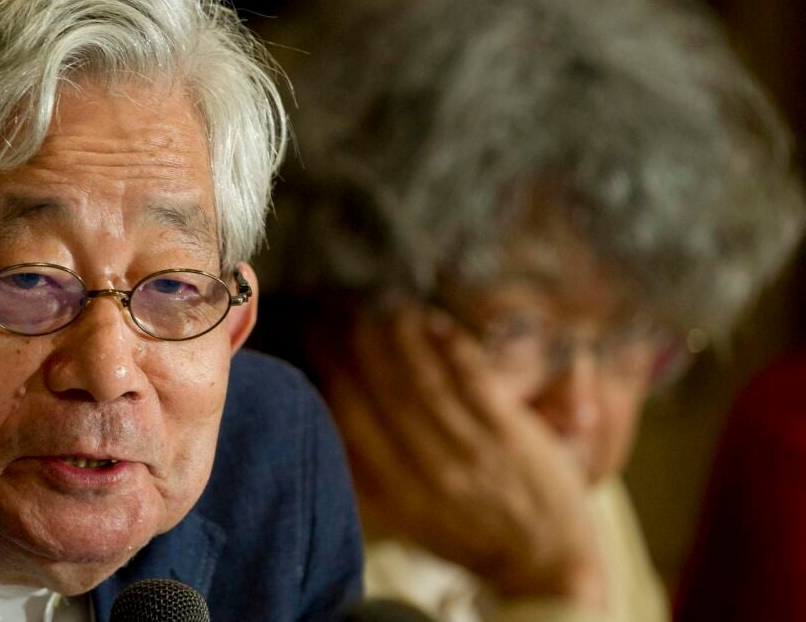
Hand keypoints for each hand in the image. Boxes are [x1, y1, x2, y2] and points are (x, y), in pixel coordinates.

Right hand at [321, 301, 606, 607]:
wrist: (547, 564)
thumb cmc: (473, 540)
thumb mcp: (408, 525)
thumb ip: (369, 487)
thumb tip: (334, 436)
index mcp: (398, 496)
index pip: (354, 423)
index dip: (336, 377)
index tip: (325, 345)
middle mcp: (431, 472)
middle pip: (387, 394)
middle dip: (366, 348)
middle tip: (354, 315)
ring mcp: (473, 451)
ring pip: (426, 382)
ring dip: (404, 339)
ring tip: (390, 309)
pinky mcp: (511, 435)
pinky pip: (473, 380)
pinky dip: (451, 348)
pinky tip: (434, 323)